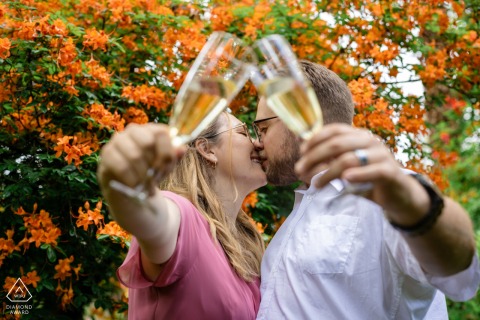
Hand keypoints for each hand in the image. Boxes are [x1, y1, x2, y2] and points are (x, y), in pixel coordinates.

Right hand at [97, 123, 185, 197]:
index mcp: (150, 129)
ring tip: (146, 185)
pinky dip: (132, 179)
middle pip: (147, 142)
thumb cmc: (150, 171)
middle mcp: (133, 130)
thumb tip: (182, 149)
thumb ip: (175, 156)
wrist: (129, 186)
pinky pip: (121, 166)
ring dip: (143, 174)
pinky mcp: (107, 153)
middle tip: (155, 176)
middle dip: (154, 164)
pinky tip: (135, 185)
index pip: (162, 132)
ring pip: (135, 155)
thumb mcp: (166, 165)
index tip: (166, 167)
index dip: (166, 152)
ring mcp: (118, 140)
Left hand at [294, 123, 429, 221]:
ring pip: (350, 159)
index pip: (335, 129)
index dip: (316, 139)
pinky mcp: (390, 172)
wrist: (398, 195)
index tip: (302, 151)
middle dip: (314, 157)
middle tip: (300, 170)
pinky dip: (358, 174)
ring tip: (316, 183)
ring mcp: (381, 155)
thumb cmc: (368, 181)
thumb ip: (330, 162)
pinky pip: (373, 170)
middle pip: (337, 144)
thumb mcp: (347, 168)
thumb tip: (304, 161)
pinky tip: (346, 179)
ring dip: (328, 172)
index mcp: (359, 136)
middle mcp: (370, 141)